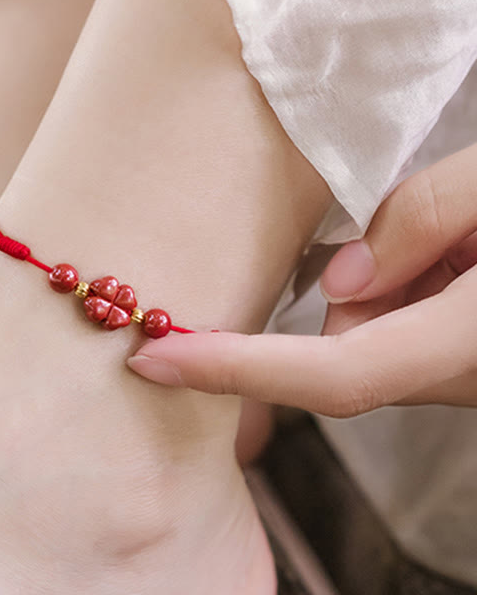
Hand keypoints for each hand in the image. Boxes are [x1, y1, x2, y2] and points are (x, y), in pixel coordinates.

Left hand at [127, 142, 476, 415]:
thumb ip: (423, 220)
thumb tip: (339, 285)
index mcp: (467, 345)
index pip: (322, 375)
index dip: (230, 371)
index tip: (150, 359)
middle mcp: (456, 375)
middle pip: (343, 334)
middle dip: (347, 276)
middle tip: (438, 218)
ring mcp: (458, 372)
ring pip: (367, 320)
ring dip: (391, 267)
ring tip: (475, 226)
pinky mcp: (457, 356)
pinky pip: (396, 313)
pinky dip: (406, 275)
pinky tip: (468, 247)